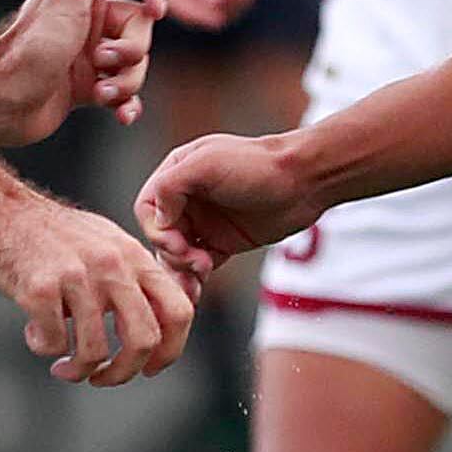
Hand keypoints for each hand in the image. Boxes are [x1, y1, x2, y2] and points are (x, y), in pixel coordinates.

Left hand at [0, 0, 165, 140]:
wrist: (2, 101)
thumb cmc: (31, 47)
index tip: (157, 11)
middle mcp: (89, 19)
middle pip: (140, 28)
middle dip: (131, 49)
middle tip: (101, 60)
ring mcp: (90, 55)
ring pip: (135, 63)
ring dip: (126, 81)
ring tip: (102, 92)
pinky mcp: (88, 87)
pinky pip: (125, 92)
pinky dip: (127, 103)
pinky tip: (122, 114)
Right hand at [0, 187, 196, 383]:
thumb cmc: (44, 232)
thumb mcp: (104, 243)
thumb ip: (131, 278)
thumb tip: (156, 324)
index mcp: (133, 256)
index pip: (179, 311)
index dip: (170, 350)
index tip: (149, 367)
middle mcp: (112, 264)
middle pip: (144, 339)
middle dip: (123, 372)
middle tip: (102, 378)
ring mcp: (76, 276)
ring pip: (95, 351)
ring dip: (78, 370)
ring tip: (63, 365)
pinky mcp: (40, 288)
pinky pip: (54, 343)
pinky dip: (44, 348)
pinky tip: (35, 334)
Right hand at [135, 132, 327, 280]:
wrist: (304, 182)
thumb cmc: (257, 165)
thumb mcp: (206, 163)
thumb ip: (171, 185)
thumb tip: (156, 218)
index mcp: (178, 173)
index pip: (147, 207)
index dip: (157, 229)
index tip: (177, 243)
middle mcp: (187, 198)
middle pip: (161, 235)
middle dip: (173, 253)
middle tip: (196, 262)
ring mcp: (205, 221)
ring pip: (176, 254)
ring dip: (181, 269)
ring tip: (199, 276)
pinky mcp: (222, 242)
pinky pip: (198, 264)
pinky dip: (195, 277)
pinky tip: (198, 288)